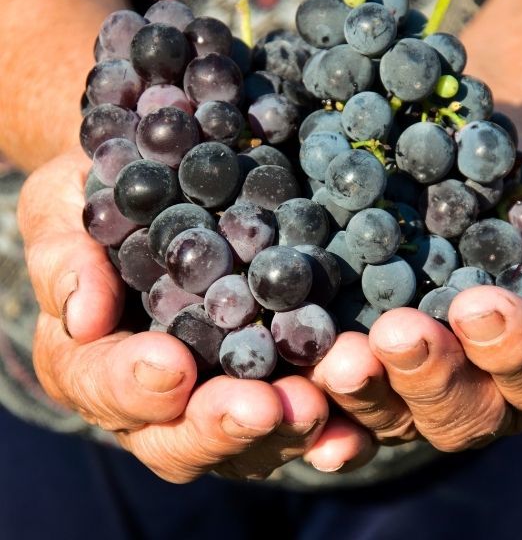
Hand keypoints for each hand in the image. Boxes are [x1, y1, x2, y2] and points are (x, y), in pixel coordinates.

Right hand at [18, 148, 378, 481]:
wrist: (166, 179)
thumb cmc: (107, 193)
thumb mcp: (67, 207)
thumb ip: (66, 258)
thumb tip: (83, 318)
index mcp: (96, 360)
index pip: (104, 387)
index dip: (133, 386)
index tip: (170, 365)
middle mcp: (163, 393)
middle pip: (182, 437)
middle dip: (221, 425)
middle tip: (262, 407)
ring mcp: (223, 388)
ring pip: (250, 438)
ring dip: (287, 428)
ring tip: (319, 403)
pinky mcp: (280, 372)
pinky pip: (306, 408)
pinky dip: (335, 417)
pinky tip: (359, 407)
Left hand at [311, 134, 521, 452]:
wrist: (460, 185)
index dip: (516, 346)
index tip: (478, 305)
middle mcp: (486, 389)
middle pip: (466, 411)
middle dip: (432, 375)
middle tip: (398, 333)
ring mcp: (421, 391)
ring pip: (400, 419)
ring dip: (370, 394)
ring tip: (341, 360)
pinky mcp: (371, 380)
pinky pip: (348, 414)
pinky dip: (326, 416)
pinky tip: (298, 398)